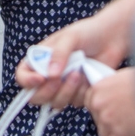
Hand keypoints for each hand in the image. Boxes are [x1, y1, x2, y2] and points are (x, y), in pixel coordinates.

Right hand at [15, 12, 129, 108]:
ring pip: (56, 102)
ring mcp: (63, 85)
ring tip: (79, 73)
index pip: (23, 75)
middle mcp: (48, 74)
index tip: (41, 79)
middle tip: (61, 78)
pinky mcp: (78, 92)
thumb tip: (51, 75)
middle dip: (49, 90)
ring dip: (67, 91)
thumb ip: (59, 54)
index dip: (27, 81)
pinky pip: (75, 102)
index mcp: (40, 59)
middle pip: (36, 96)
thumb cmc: (88, 32)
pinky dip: (81, 93)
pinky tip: (88, 77)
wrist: (112, 38)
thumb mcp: (70, 37)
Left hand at [85, 67, 134, 135]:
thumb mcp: (124, 77)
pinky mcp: (119, 132)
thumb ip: (115, 88)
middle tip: (124, 124)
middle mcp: (99, 103)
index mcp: (99, 87)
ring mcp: (107, 118)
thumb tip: (119, 96)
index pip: (90, 103)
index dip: (102, 110)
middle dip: (110, 123)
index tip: (111, 114)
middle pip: (98, 119)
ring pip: (105, 134)